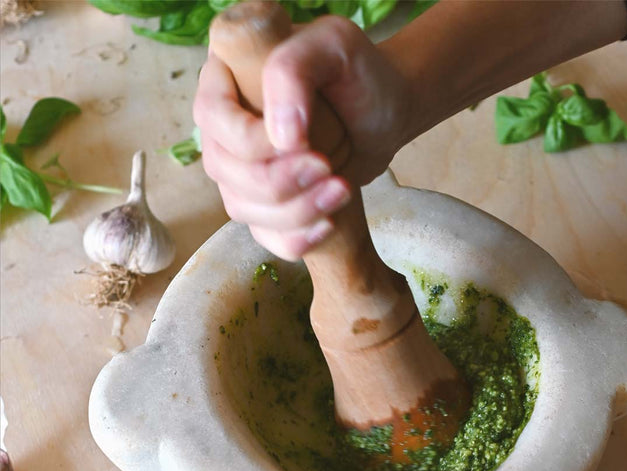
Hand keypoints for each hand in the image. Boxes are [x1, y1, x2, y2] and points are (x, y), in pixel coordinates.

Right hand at [193, 15, 411, 259]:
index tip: (305, 141)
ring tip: (342, 190)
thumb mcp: (332, 46)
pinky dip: (297, 239)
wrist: (384, 115)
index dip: (252, 142)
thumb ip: (293, 72)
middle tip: (328, 169)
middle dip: (279, 182)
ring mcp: (241, 172)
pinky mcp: (266, 206)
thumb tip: (279, 136)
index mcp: (226, 79)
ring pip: (243, 208)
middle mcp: (224, 129)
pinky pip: (266, 237)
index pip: (213, 119)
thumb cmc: (358, 75)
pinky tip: (328, 225)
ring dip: (296, 211)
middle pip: (225, 171)